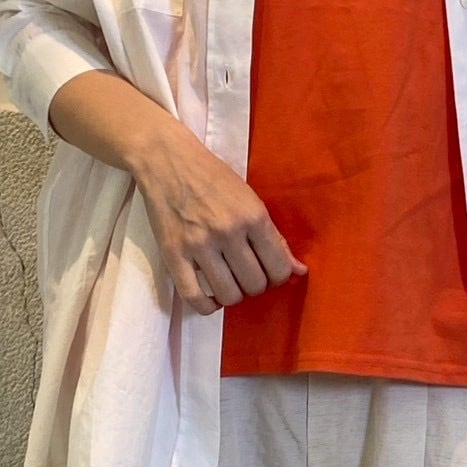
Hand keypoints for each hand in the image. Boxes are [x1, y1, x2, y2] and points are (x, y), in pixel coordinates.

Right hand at [134, 122, 307, 315]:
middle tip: (246, 274)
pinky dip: (206, 307)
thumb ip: (275, 237)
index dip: (277, 277)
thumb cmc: (213, 178)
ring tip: (228, 282)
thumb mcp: (251, 199)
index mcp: (253, 217)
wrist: (167, 160)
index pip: (278, 269)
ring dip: (232, 295)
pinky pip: (193, 297)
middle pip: (254, 285)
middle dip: (254, 285)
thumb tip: (299, 270)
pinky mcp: (173, 254)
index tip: (268, 271)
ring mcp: (199, 245)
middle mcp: (228, 232)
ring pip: (228, 295)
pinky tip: (211, 299)